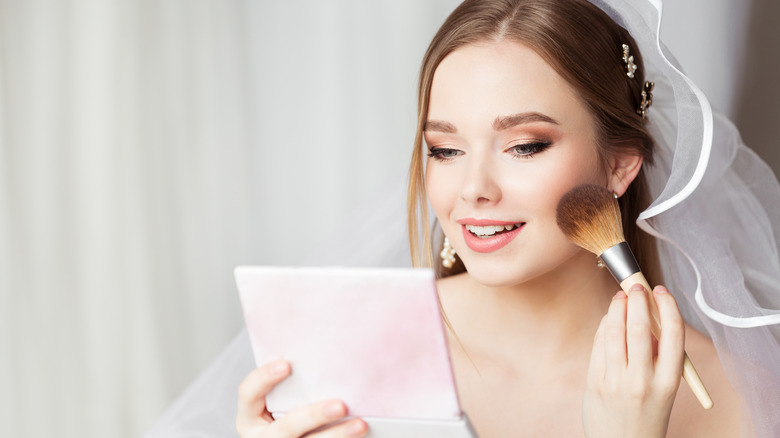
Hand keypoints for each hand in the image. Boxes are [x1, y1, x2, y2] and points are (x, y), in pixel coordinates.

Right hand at [236, 359, 367, 436]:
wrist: (292, 436)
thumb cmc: (283, 410)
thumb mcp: (276, 399)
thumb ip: (289, 384)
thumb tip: (321, 348)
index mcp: (250, 417)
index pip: (248, 393)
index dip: (264, 378)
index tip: (286, 364)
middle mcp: (262, 437)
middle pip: (286, 428)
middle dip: (313, 416)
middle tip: (340, 405)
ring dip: (337, 434)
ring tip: (359, 424)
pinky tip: (357, 432)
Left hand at [583, 284, 684, 437]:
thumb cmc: (646, 412)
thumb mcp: (664, 389)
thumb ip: (659, 357)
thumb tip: (649, 317)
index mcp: (669, 382)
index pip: (674, 335)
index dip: (667, 307)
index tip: (661, 291)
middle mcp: (643, 381)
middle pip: (641, 329)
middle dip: (637, 301)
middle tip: (636, 287)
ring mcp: (616, 382)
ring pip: (615, 333)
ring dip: (617, 309)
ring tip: (620, 297)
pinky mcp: (595, 382)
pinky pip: (599, 346)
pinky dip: (604, 327)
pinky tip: (608, 319)